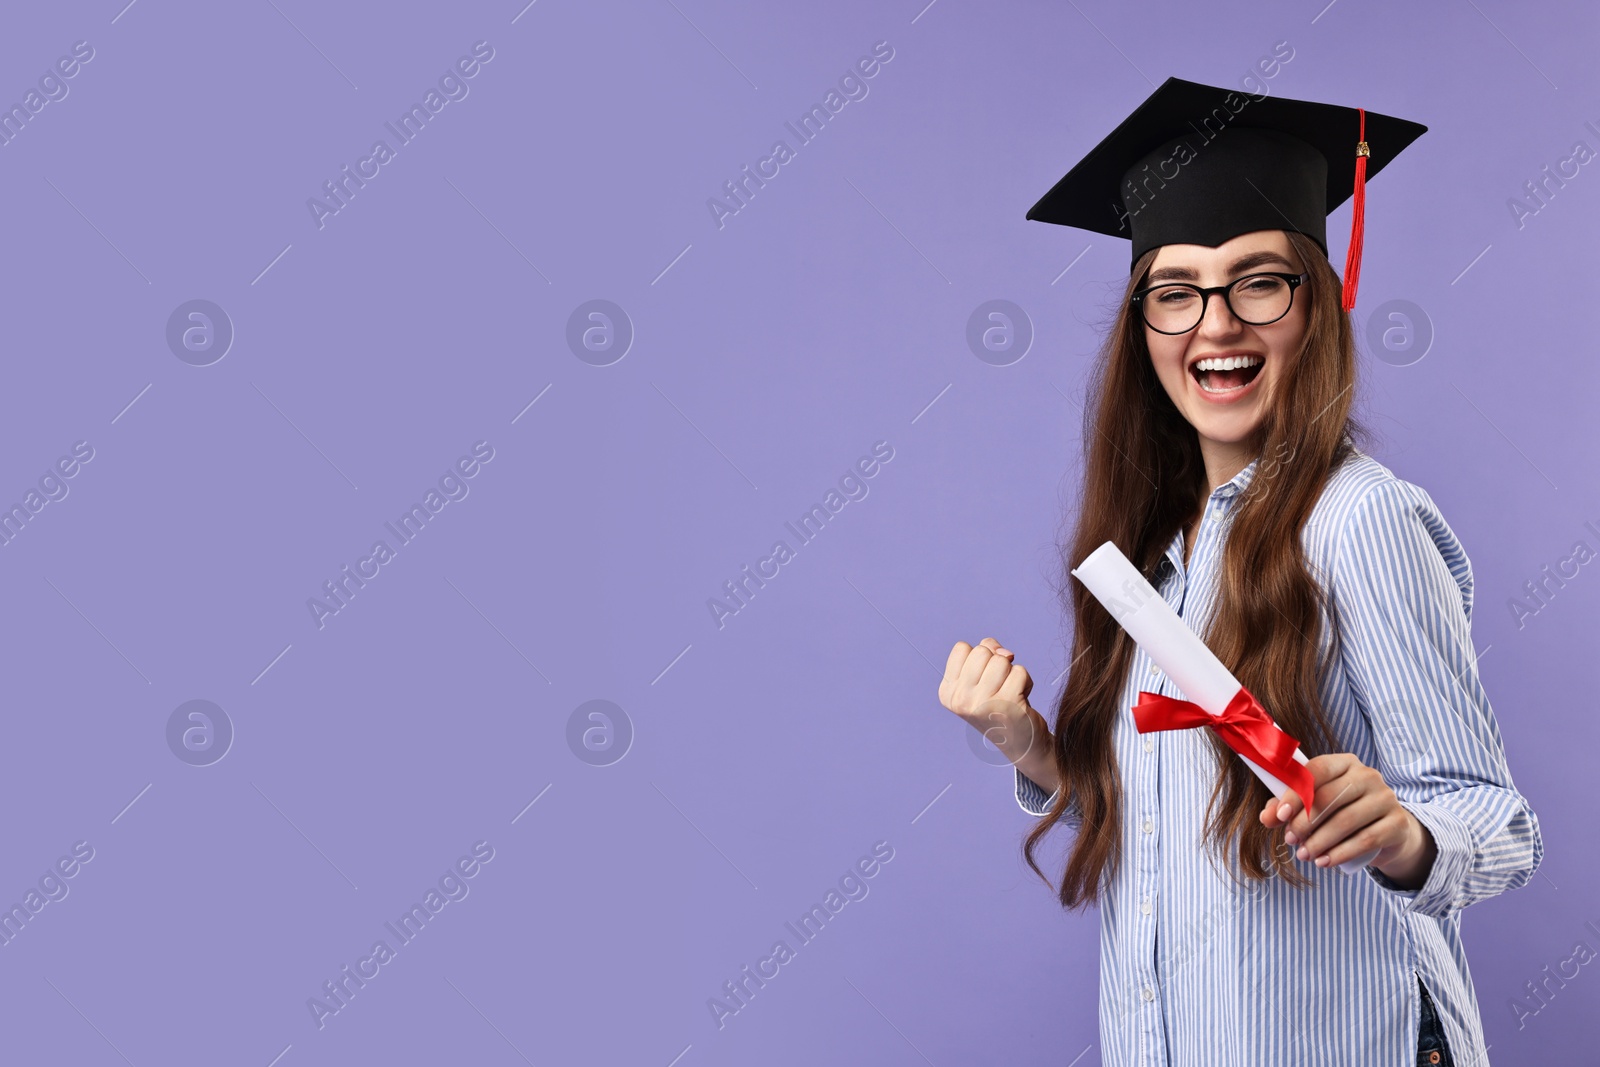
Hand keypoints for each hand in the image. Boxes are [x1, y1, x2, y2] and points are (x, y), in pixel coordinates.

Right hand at [939, 638, 1053, 788]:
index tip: (984, 678)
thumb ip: (985, 652)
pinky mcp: (1007, 704)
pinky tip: (1020, 699)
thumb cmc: (999, 705)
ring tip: (1010, 692)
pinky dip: (1026, 682)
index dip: (979, 657)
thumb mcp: (981, 678)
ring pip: (1001, 659)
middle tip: (999, 687)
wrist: (1020, 744)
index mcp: (948, 692)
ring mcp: (982, 703)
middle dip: (996, 663)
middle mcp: (960, 699)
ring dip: (1011, 673)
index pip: (961, 648)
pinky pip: (1020, 672)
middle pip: (982, 651)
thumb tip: (1006, 653)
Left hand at [1258, 753, 1435, 887]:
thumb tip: (1266, 817)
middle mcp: (1367, 775)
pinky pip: (1366, 839)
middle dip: (1305, 823)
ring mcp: (1386, 797)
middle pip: (1330, 798)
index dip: (1296, 793)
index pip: (1317, 770)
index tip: (1280, 815)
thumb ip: (1287, 808)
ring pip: (1346, 820)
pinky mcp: (1398, 822)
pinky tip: (1324, 862)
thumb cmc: (1343, 812)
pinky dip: (1341, 853)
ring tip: (1304, 855)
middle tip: (1290, 841)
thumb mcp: (1315, 806)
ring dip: (1319, 841)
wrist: (1388, 832)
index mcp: (1344, 762)